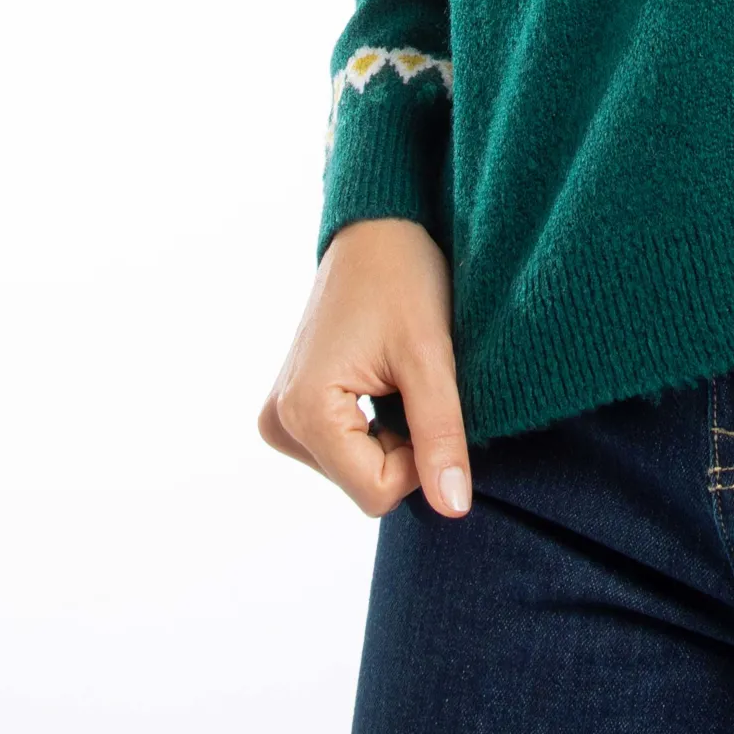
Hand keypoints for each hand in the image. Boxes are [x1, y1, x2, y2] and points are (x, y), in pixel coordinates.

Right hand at [258, 217, 472, 519]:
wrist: (376, 225)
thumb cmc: (405, 276)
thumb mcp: (431, 356)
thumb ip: (440, 435)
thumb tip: (453, 509)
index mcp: (304, 411)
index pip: (376, 492)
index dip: (421, 459)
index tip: (431, 399)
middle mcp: (280, 420)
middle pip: (363, 483)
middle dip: (403, 445)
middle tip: (413, 380)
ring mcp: (280, 415)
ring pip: (356, 470)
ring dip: (389, 434)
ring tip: (395, 374)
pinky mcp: (290, 405)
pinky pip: (342, 448)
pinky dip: (373, 425)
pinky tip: (379, 378)